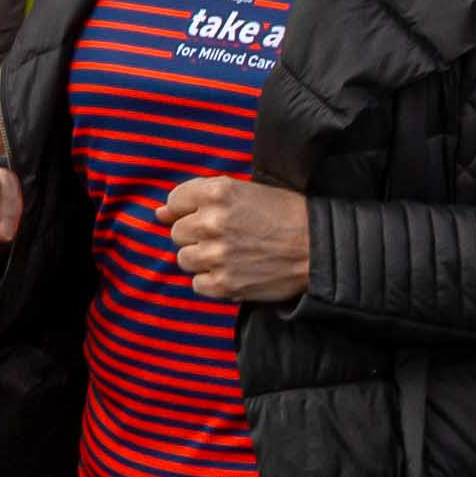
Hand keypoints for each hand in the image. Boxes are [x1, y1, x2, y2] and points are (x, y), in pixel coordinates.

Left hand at [159, 171, 313, 302]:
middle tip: (224, 237)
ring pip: (184, 259)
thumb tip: (158, 213)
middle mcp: (212, 222)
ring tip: (229, 255)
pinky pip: (197, 284)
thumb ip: (200, 200)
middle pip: (177, 233)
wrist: (317, 248)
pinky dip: (211, 281)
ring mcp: (216, 254)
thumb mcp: (247, 192)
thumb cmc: (286, 215)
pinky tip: (233, 272)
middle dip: (195, 236)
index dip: (186, 210)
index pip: (175, 201)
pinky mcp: (223, 283)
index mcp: (218, 192)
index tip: (203, 217)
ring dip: (202, 259)